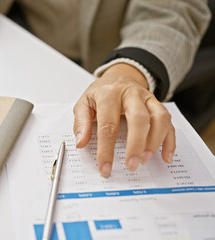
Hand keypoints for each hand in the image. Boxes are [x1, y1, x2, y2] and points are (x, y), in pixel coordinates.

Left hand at [73, 63, 175, 177]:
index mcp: (108, 94)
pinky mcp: (159, 105)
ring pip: (159, 118)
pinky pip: (169, 122)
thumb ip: (81, 123)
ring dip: (154, 142)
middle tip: (131, 165)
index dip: (106, 149)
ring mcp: (148, 99)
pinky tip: (166, 156)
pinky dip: (170, 141)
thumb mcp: (84, 103)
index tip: (105, 167)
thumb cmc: (100, 93)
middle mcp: (131, 94)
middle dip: (135, 145)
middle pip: (139, 118)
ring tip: (145, 160)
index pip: (108, 124)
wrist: (119, 76)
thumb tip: (81, 143)